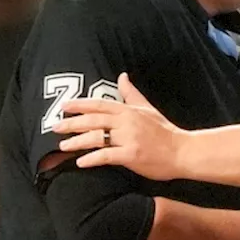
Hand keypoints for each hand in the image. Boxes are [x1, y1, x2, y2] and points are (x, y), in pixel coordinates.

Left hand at [54, 73, 185, 180]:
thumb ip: (132, 94)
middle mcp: (127, 122)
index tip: (63, 107)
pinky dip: (92, 159)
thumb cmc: (165, 132)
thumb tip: (122, 76)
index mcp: (130, 111)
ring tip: (63, 146)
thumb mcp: (148, 109)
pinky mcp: (132, 155)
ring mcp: (129, 139)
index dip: (79, 104)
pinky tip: (80, 162)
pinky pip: (106, 156)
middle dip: (71, 123)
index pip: (99, 104)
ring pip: (96, 138)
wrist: (183, 151)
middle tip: (55, 127)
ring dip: (77, 142)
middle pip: (93, 120)